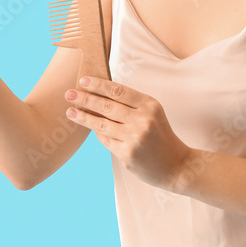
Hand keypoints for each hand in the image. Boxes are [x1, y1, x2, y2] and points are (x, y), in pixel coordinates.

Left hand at [64, 76, 190, 191]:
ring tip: (70, 112)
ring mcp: (134, 138)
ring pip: (102, 125)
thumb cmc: (161, 136)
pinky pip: (106, 141)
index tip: (83, 80)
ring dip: (83, 117)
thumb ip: (131, 105)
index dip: (99, 85)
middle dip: (85, 99)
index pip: (118, 91)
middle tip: (68, 94)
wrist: (177, 165)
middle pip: (107, 106)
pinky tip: (90, 129)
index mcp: (149, 105)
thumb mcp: (153, 114)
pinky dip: (98, 134)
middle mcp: (142, 120)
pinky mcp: (127, 154)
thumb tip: (100, 95)